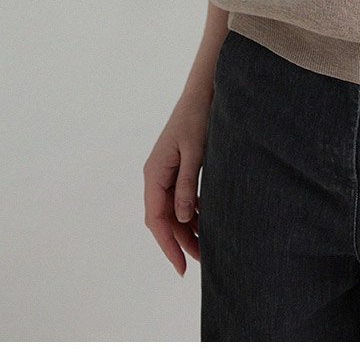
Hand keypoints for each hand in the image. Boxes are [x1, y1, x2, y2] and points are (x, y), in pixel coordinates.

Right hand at [143, 96, 211, 276]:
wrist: (201, 93)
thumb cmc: (197, 118)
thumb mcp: (194, 152)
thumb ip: (186, 185)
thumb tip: (182, 219)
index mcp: (154, 174)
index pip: (156, 219)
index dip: (168, 245)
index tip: (181, 266)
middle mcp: (155, 176)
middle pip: (163, 219)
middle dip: (179, 242)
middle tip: (201, 262)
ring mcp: (164, 173)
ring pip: (172, 210)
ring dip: (186, 229)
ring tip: (206, 247)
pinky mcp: (176, 168)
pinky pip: (179, 198)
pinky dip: (192, 212)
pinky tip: (206, 221)